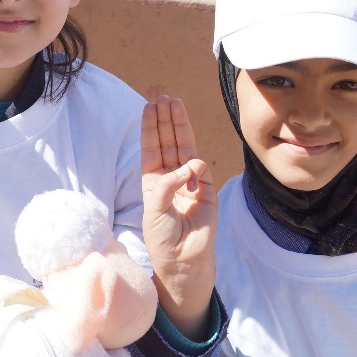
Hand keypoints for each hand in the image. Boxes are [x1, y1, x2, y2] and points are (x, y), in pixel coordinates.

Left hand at [140, 96, 216, 337]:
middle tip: (162, 95)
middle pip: (169, 141)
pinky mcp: (208, 192)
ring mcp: (191, 183)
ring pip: (186, 148)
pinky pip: (202, 171)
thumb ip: (168, 182)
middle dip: (166, 118)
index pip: (152, 147)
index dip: (151, 126)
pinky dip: (196, 166)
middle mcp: (171, 178)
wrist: (182, 260)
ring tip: (174, 103)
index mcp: (153, 181)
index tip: (149, 105)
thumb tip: (190, 164)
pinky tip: (190, 166)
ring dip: (180, 126)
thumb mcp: (154, 206)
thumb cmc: (161, 236)